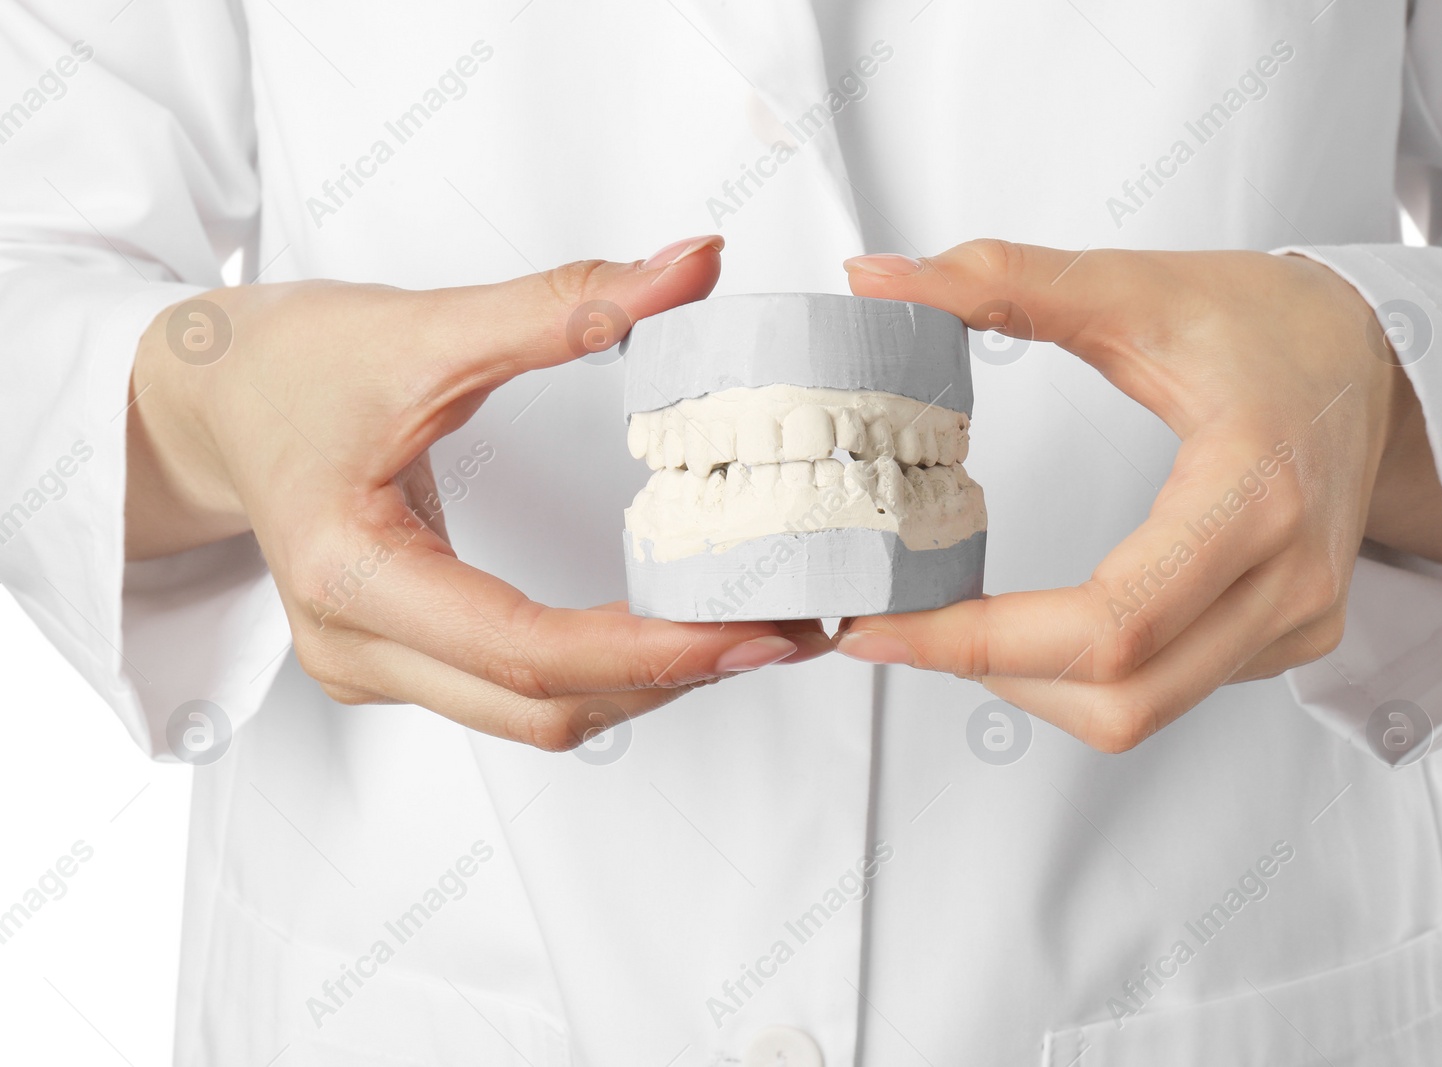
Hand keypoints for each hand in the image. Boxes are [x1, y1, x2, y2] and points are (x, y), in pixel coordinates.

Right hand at [126, 236, 828, 748]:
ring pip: (535, 717)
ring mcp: (373, 665)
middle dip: (672, 679)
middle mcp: (355, 646)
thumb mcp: (425, 327)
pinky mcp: (398, 660)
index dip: (648, 651)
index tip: (749, 631)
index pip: (524, 651)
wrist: (210, 398)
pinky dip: (604, 674)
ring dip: (647, 685)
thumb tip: (690, 266)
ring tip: (748, 630)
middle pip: (542, 707)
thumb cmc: (289, 366)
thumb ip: (565, 303)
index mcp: (349, 575)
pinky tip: (670, 630)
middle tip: (784, 632)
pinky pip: (516, 697)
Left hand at [834, 240, 1441, 751]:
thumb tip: (873, 277)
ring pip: (1141, 711)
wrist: (1379, 356)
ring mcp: (1299, 619)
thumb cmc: (1267, 322)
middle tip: (901, 631)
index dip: (983, 641)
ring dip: (1033, 684)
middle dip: (992, 673)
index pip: (1112, 620)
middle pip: (1123, 695)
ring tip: (958, 628)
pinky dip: (1088, 676)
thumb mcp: (1134, 287)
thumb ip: (1001, 281)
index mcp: (1255, 491)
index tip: (886, 628)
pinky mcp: (1293, 638)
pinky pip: (1173, 694)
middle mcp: (1290, 578)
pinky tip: (1037, 628)